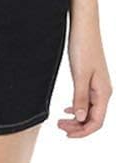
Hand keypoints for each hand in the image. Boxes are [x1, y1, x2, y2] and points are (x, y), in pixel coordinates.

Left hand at [59, 16, 111, 135]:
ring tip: (60, 121)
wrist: (84, 28)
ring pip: (89, 110)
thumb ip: (80, 97)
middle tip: (59, 126)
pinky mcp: (91, 80)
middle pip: (93, 118)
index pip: (97, 121)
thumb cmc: (83, 48)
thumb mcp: (80, 75)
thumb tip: (80, 118)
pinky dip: (77, 108)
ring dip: (76, 119)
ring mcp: (98, 86)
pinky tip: (67, 110)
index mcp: (104, 92)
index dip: (83, 132)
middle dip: (77, 126)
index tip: (67, 134)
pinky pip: (86, 101)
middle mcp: (103, 91)